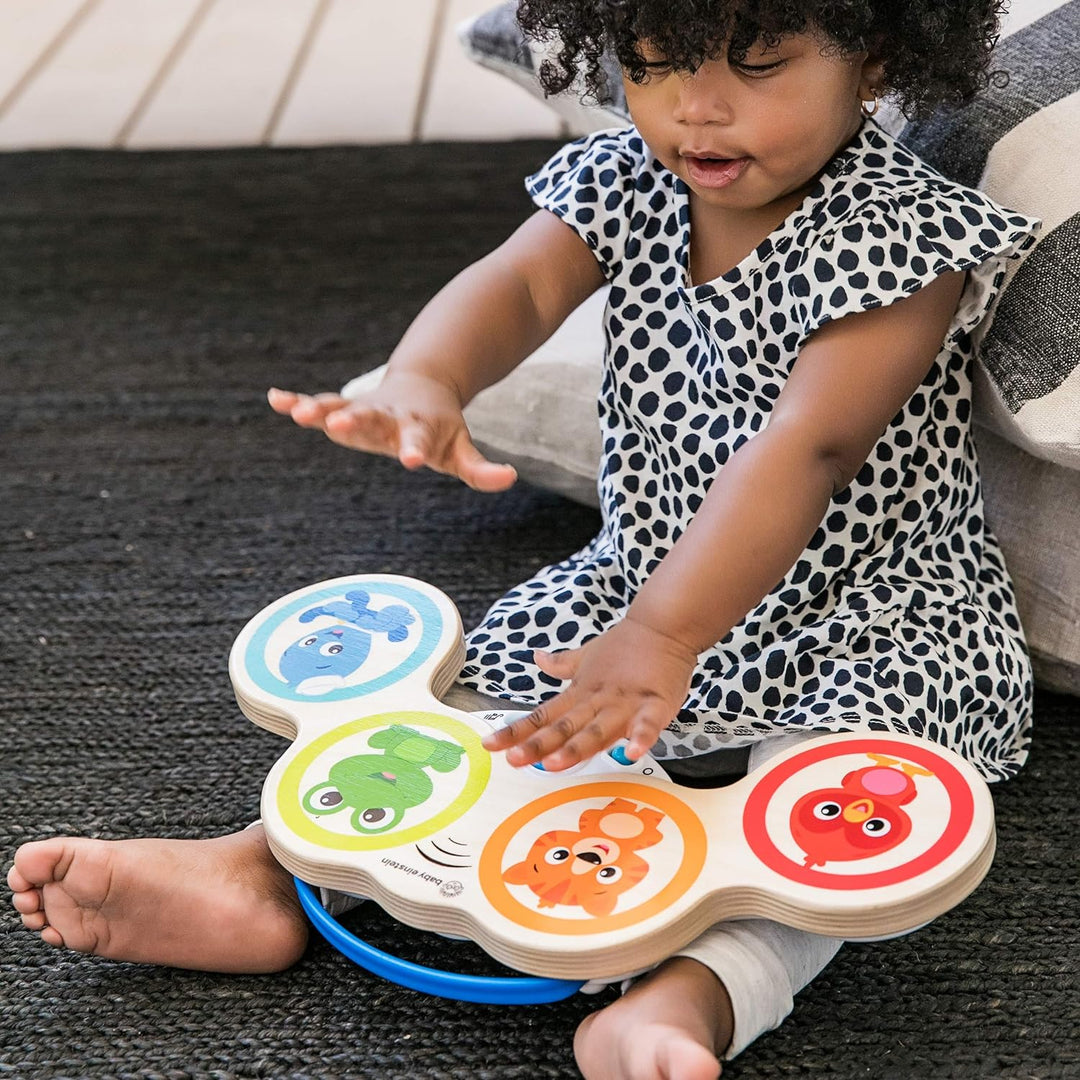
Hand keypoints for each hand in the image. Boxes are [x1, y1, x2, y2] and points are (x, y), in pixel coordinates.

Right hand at [267, 375, 516, 491]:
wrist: (424, 386)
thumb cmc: (441, 428)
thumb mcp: (462, 450)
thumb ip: (481, 469)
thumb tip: (509, 478)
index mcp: (419, 428)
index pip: (418, 441)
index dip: (416, 450)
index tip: (412, 461)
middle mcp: (388, 416)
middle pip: (372, 418)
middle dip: (355, 422)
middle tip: (339, 426)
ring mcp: (364, 409)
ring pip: (340, 407)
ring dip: (319, 409)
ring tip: (296, 413)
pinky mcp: (345, 407)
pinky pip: (318, 403)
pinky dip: (296, 400)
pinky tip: (273, 398)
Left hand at [481, 616, 697, 770]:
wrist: (663, 626)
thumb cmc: (626, 645)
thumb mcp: (587, 655)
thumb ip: (562, 664)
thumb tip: (537, 657)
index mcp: (580, 694)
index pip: (542, 716)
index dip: (516, 731)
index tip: (490, 744)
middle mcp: (597, 702)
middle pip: (564, 728)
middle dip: (538, 745)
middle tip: (514, 760)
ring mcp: (625, 704)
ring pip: (597, 730)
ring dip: (576, 748)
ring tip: (555, 764)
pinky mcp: (655, 704)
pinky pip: (647, 724)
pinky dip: (640, 738)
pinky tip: (631, 752)